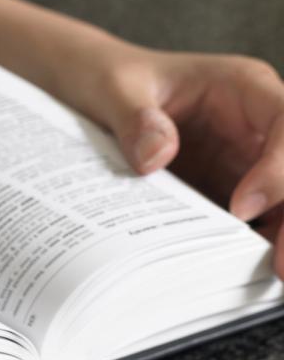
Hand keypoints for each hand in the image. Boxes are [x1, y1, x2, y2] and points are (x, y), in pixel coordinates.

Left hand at [80, 45, 283, 271]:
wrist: (94, 93)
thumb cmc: (111, 80)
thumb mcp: (113, 89)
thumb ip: (134, 118)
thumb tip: (155, 157)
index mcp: (242, 89)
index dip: (278, 167)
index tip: (240, 208)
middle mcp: (255, 127)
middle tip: (279, 266)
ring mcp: (245, 162)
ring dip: (281, 237)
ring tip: (272, 279)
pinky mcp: (226, 191)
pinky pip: (252, 222)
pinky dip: (250, 248)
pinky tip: (238, 277)